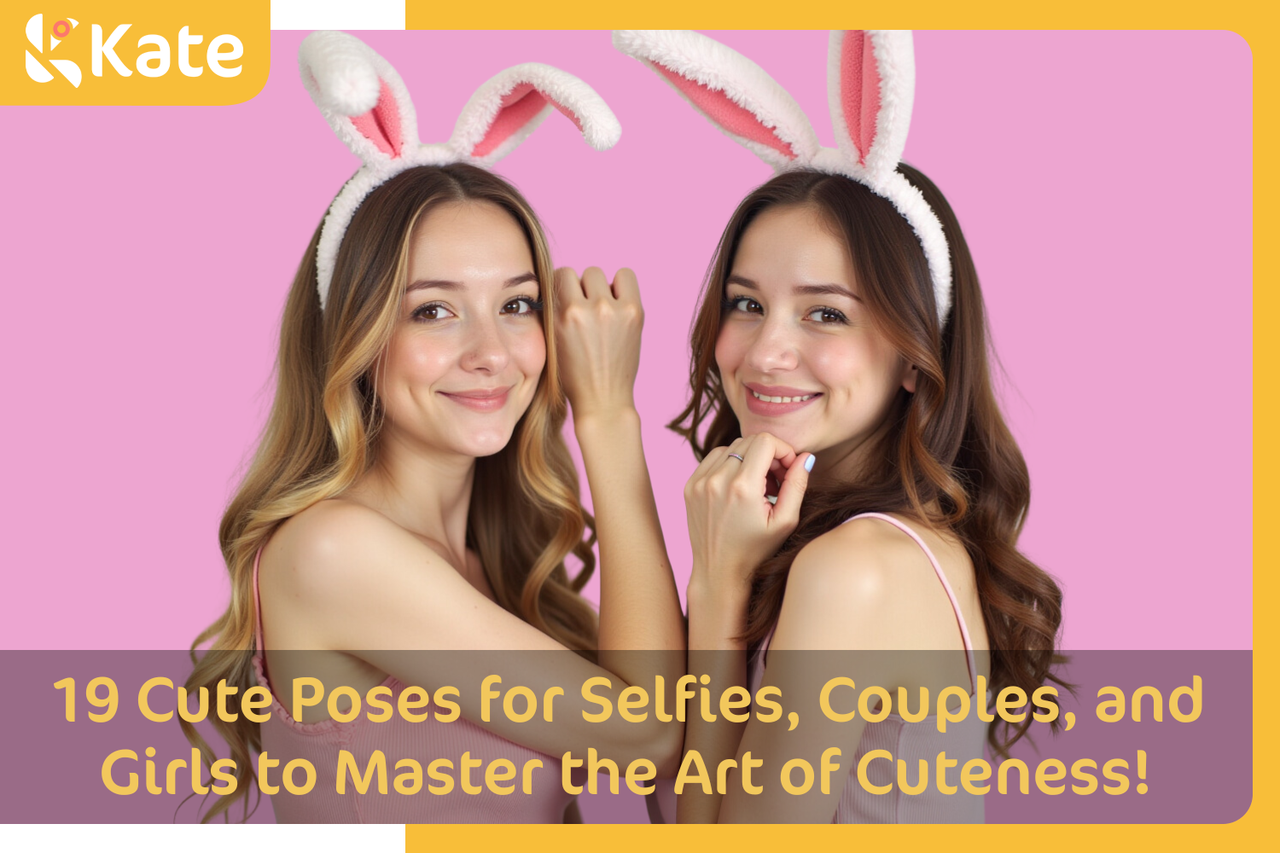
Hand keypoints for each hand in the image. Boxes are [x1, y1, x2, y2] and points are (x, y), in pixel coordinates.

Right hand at [553, 267, 642, 422]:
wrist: (602, 398)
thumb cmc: (574, 373)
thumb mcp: (553, 339)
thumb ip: (553, 309)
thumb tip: (558, 282)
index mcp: (566, 314)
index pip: (562, 273)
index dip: (564, 286)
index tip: (569, 300)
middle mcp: (591, 309)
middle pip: (585, 273)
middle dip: (584, 289)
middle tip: (587, 311)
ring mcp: (615, 310)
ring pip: (602, 274)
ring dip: (602, 288)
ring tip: (603, 311)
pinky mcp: (635, 312)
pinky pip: (625, 276)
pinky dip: (621, 286)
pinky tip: (617, 306)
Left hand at [684, 432, 813, 597]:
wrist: (719, 571)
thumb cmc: (756, 551)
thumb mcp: (785, 521)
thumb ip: (797, 485)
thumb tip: (806, 456)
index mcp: (742, 487)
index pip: (766, 441)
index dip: (783, 451)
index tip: (787, 471)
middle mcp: (717, 480)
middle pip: (749, 441)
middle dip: (768, 455)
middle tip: (774, 482)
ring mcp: (699, 482)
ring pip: (731, 447)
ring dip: (748, 459)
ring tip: (757, 487)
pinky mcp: (690, 486)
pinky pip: (714, 459)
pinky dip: (729, 465)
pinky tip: (738, 487)